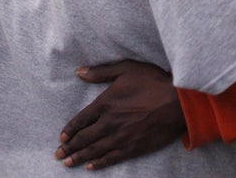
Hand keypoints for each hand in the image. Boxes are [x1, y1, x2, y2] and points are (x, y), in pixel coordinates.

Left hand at [55, 61, 185, 169]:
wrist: (177, 103)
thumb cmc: (153, 82)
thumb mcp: (126, 69)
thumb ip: (101, 72)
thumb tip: (79, 72)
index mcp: (105, 103)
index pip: (81, 120)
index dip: (70, 130)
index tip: (61, 137)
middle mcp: (109, 122)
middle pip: (84, 138)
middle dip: (69, 147)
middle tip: (58, 154)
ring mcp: (120, 137)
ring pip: (94, 150)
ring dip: (78, 157)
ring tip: (67, 163)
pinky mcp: (132, 147)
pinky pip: (111, 158)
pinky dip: (99, 163)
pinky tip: (90, 166)